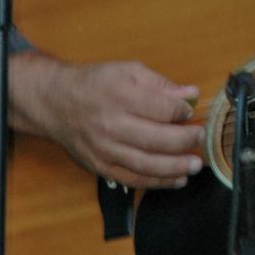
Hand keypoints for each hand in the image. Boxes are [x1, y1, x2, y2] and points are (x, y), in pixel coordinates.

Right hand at [9, 50, 205, 189]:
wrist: (54, 102)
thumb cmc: (94, 84)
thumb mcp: (127, 71)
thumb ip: (160, 84)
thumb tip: (190, 94)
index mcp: (119, 96)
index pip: (161, 108)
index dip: (182, 111)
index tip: (190, 112)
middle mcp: (110, 125)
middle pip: (157, 139)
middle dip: (185, 142)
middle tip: (200, 139)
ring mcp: (104, 149)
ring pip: (146, 165)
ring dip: (176, 168)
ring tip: (195, 165)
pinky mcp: (99, 166)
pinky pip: (132, 180)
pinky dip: (157, 183)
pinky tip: (176, 179)